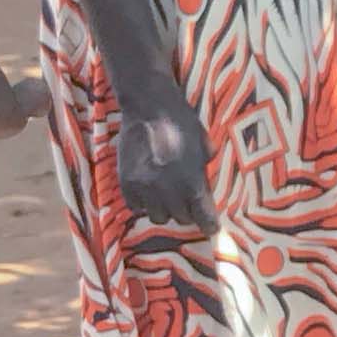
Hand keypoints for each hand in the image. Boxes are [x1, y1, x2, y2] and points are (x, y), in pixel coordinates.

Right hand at [116, 79, 214, 231]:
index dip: (208, 225)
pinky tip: (149, 194)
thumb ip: (204, 173)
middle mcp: (168, 189)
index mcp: (191, 181)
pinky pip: (135, 207)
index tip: (210, 229)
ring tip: (168, 200)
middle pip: (181, 218)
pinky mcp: (126, 182)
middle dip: (187, 213)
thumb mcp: (204, 148)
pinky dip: (144, 204)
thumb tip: (207, 192)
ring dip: (165, 211)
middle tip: (188, 205)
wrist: (149, 107)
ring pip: (157, 217)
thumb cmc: (183, 123)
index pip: (203, 216)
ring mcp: (144, 187)